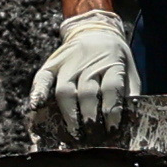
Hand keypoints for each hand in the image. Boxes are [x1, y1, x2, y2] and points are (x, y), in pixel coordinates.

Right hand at [27, 9, 139, 146]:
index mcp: (111, 63)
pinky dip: (37, 93)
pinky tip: (36, 107)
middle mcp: (88, 63)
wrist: (95, 29)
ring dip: (69, 114)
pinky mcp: (52, 64)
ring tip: (74, 132)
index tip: (111, 129)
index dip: (111, 111)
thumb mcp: (129, 71)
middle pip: (87, 93)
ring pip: (65, 91)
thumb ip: (129, 94)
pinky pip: (42, 79)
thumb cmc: (115, 58)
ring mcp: (67, 64)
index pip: (111, 89)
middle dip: (90, 118)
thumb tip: (130, 121)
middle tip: (92, 136)